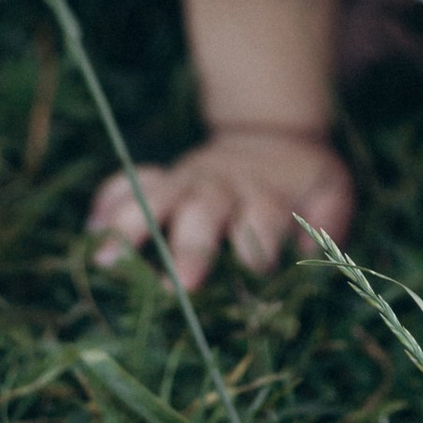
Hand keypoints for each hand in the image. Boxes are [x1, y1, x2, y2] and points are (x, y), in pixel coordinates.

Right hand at [86, 131, 352, 289]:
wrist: (269, 136)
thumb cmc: (302, 179)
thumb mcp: (331, 189)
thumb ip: (330, 217)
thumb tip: (310, 249)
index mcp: (265, 194)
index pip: (261, 219)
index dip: (257, 243)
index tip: (250, 269)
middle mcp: (222, 188)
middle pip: (204, 211)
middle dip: (189, 247)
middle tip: (176, 286)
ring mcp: (188, 180)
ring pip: (157, 197)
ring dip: (132, 225)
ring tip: (107, 259)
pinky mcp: (165, 178)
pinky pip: (131, 182)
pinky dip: (110, 199)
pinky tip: (91, 228)